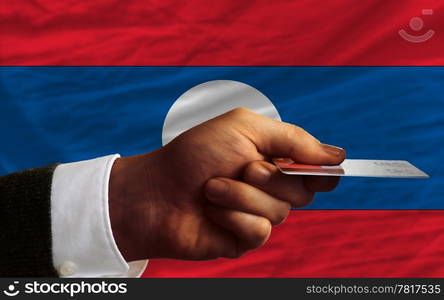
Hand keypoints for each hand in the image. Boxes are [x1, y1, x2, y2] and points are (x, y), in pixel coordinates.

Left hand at [109, 108, 344, 260]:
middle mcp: (270, 188)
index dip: (321, 170)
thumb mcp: (244, 128)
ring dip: (242, 195)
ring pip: (280, 211)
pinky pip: (260, 231)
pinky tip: (213, 212)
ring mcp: (258, 213)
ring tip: (212, 188)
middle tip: (242, 168)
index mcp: (273, 159)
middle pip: (304, 191)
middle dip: (271, 177)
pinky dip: (233, 217)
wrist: (156, 191)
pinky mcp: (245, 238)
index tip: (316, 168)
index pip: (316, 169)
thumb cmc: (195, 154)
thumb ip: (292, 138)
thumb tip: (337, 155)